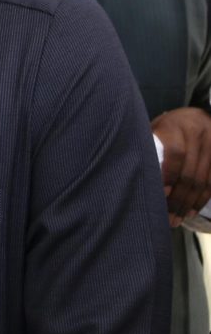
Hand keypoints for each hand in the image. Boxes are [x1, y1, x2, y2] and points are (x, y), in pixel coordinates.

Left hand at [153, 107, 210, 222]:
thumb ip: (150, 148)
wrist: (197, 114)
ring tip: (178, 219)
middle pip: (190, 172)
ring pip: (202, 180)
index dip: (169, 175)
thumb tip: (131, 177)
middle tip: (168, 217)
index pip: (176, 153)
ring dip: (190, 203)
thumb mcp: (155, 129)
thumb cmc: (167, 127)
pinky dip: (203, 198)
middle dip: (178, 198)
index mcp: (176, 127)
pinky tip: (192, 211)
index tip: (161, 194)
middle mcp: (198, 134)